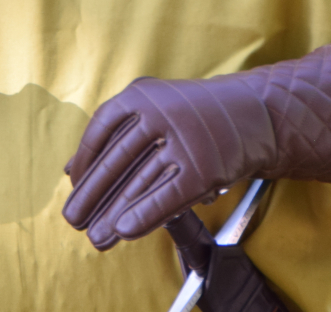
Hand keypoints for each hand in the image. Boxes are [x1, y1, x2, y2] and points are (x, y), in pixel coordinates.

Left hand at [63, 43, 330, 249]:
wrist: (257, 112)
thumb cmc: (197, 114)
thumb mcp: (153, 110)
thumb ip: (114, 134)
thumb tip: (73, 169)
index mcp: (142, 94)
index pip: (101, 129)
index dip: (86, 161)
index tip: (74, 185)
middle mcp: (160, 111)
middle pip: (115, 161)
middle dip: (92, 196)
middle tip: (74, 220)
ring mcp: (184, 138)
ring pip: (138, 183)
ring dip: (113, 214)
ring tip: (97, 236)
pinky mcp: (204, 166)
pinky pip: (167, 196)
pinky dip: (144, 215)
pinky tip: (126, 230)